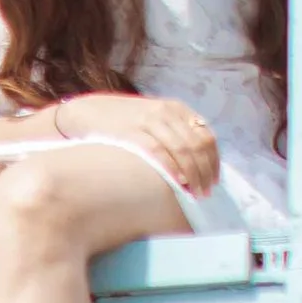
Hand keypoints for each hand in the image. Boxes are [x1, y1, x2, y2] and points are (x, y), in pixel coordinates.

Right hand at [56, 94, 219, 194]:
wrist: (87, 112)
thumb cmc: (124, 122)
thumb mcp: (155, 118)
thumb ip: (176, 133)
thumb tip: (199, 165)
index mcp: (176, 109)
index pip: (207, 137)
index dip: (214, 162)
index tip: (214, 182)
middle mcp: (166, 112)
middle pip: (197, 145)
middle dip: (205, 173)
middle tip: (205, 194)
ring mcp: (149, 120)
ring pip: (183, 149)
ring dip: (193, 175)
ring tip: (194, 194)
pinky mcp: (132, 131)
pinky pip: (158, 151)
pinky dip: (171, 168)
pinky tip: (177, 182)